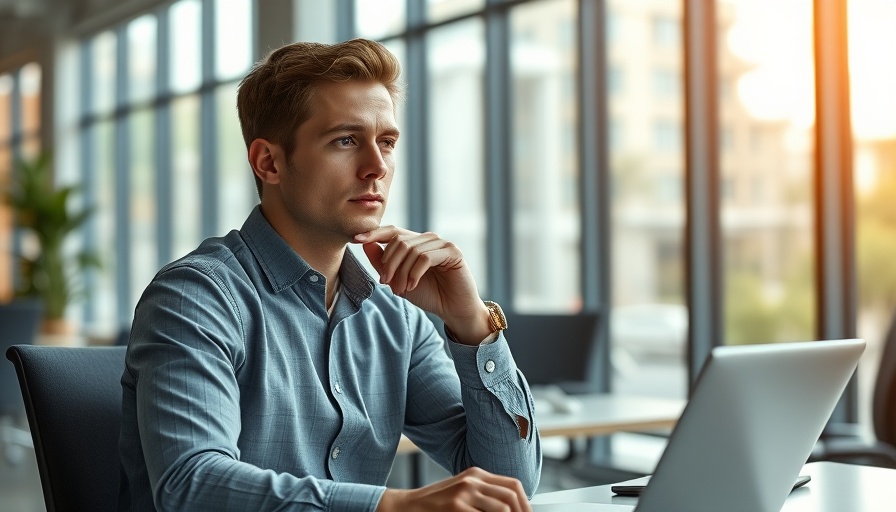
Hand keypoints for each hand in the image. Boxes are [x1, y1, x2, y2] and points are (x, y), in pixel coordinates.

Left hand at [354, 226, 492, 343]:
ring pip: (411, 250)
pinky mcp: (452, 252)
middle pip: (399, 241)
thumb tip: (364, 243)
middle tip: (385, 284)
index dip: (374, 233)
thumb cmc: (428, 294)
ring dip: (401, 272)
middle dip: (388, 264)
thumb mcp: (399, 280)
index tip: (355, 239)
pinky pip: (425, 257)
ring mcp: (442, 244)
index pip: (393, 231)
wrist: (453, 310)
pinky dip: (414, 273)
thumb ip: (383, 262)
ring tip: (400, 290)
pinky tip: (412, 286)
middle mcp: (429, 239)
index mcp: (416, 243)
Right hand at [376, 467, 531, 511]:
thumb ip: (484, 497)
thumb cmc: (435, 504)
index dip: (525, 504)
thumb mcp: (462, 493)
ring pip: (503, 509)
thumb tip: (512, 508)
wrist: (407, 506)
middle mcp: (472, 479)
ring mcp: (464, 492)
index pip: (513, 485)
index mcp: (476, 474)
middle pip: (511, 497)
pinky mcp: (456, 507)